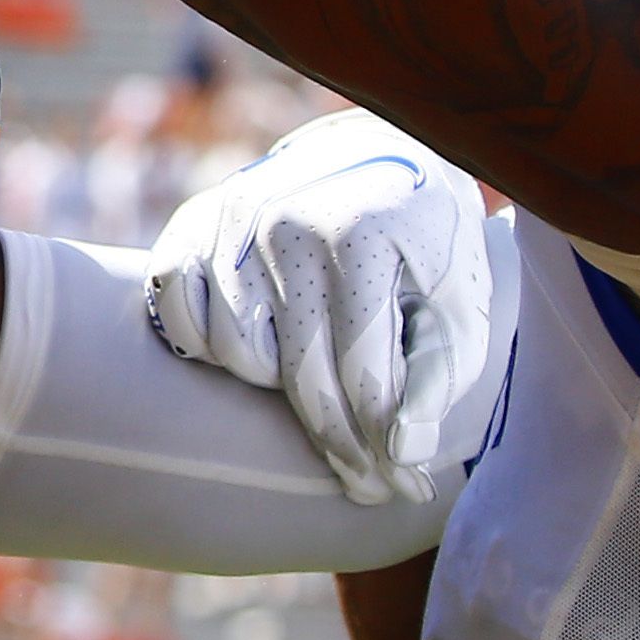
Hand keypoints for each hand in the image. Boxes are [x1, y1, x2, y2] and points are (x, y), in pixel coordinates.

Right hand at [146, 109, 492, 505]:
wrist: (371, 149)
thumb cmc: (425, 234)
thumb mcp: (459, 294)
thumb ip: (439, 371)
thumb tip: (402, 449)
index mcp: (362, 235)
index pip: (366, 378)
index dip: (389, 450)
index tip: (407, 489)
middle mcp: (288, 223)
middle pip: (301, 381)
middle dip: (341, 449)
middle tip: (367, 487)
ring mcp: (232, 221)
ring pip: (236, 355)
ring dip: (277, 382)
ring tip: (319, 376)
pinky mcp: (194, 223)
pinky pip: (179, 318)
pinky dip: (210, 342)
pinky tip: (260, 342)